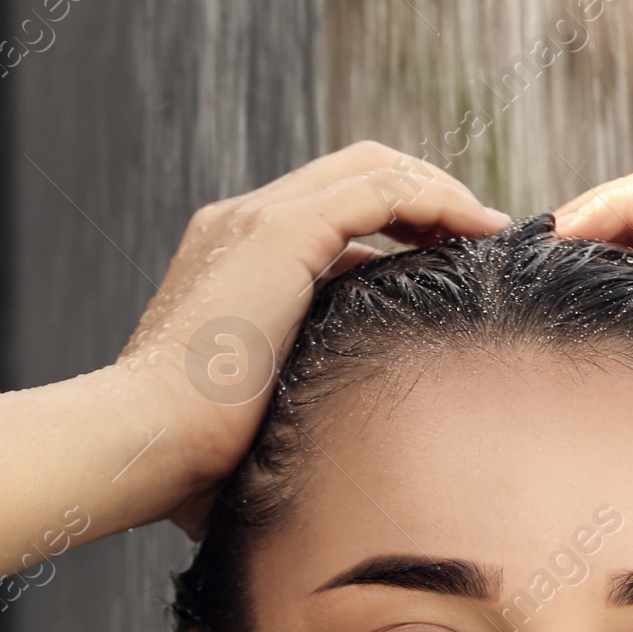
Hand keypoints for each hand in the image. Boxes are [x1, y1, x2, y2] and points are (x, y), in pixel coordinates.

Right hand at [116, 141, 510, 536]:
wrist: (143, 445)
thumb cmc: (189, 462)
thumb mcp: (257, 422)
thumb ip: (294, 406)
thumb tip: (337, 457)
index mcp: (229, 261)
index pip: (327, 217)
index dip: (392, 229)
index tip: (446, 264)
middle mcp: (239, 225)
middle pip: (354, 175)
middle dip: (424, 197)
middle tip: (481, 238)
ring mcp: (257, 222)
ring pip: (372, 169)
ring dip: (439, 192)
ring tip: (489, 231)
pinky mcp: (280, 234)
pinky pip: (381, 189)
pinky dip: (436, 199)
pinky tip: (478, 228)